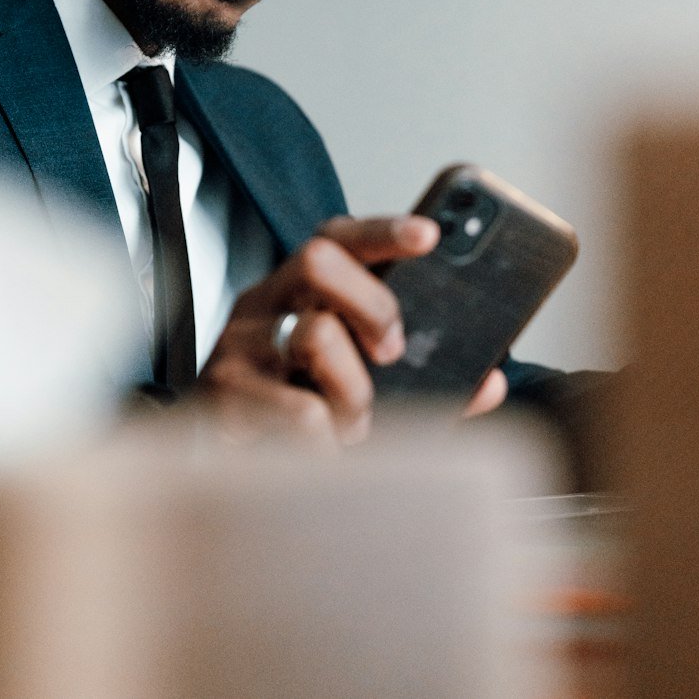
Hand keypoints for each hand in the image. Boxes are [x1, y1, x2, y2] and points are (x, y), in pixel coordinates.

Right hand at [196, 215, 506, 443]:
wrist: (207, 466)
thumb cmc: (292, 411)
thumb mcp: (352, 382)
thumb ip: (423, 379)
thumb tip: (491, 382)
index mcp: (297, 290)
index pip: (336, 236)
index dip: (382, 231)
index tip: (429, 235)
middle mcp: (263, 303)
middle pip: (317, 260)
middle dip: (372, 304)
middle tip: (391, 353)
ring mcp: (239, 345)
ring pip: (314, 337)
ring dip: (355, 391)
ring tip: (355, 424)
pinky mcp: (223, 396)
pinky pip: (299, 413)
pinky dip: (331, 442)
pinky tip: (326, 455)